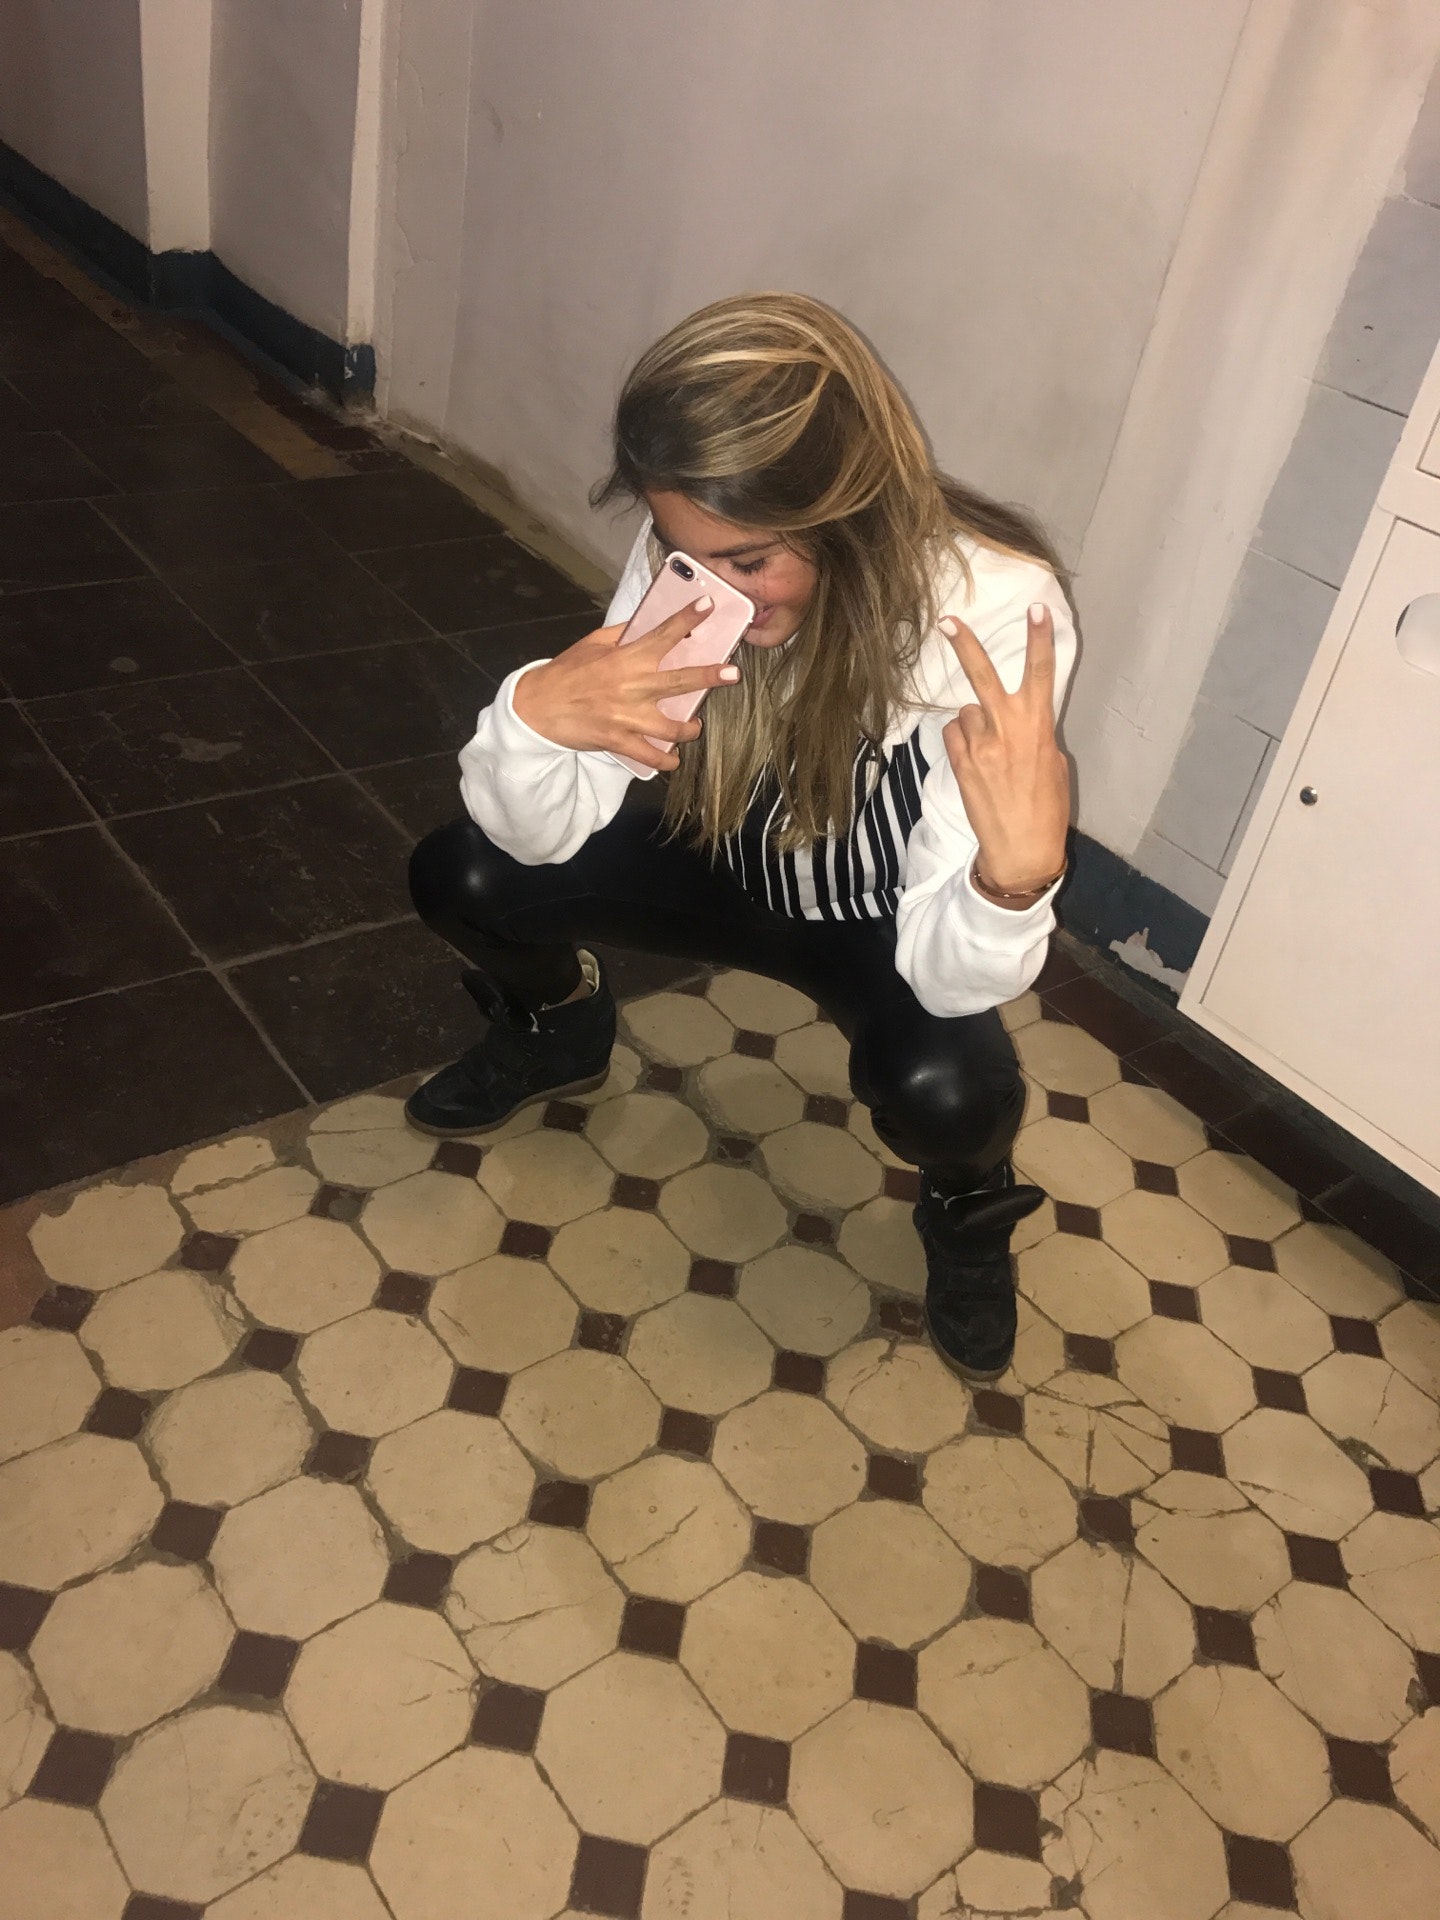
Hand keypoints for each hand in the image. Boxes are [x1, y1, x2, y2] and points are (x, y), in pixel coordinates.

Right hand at [511, 599, 739, 771]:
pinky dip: (666, 761)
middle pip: (681, 681)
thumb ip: (623, 634)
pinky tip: (673, 759)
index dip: (687, 618)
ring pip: (673, 728)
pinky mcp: (620, 741)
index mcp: (626, 657)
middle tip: (733, 674)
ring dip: (689, 730)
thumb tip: (649, 621)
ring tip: (694, 727)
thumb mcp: (593, 644)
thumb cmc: (567, 672)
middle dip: (710, 677)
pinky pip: (652, 756)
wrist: (537, 708)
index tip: (708, 606)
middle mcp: (632, 686)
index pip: (663, 633)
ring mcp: (627, 717)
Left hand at [940, 603, 1070, 897]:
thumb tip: (1021, 720)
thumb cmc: (1047, 809)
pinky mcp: (961, 765)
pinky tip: (975, 760)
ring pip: (968, 711)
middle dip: (965, 645)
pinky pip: (954, 734)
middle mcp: (1006, 731)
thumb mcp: (1054, 765)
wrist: (1021, 851)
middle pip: (983, 676)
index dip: (1040, 639)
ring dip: (975, 721)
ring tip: (989, 749)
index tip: (1037, 609)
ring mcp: (979, 747)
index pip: (1041, 674)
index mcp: (1038, 728)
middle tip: (946, 620)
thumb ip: (1037, 734)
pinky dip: (962, 739)